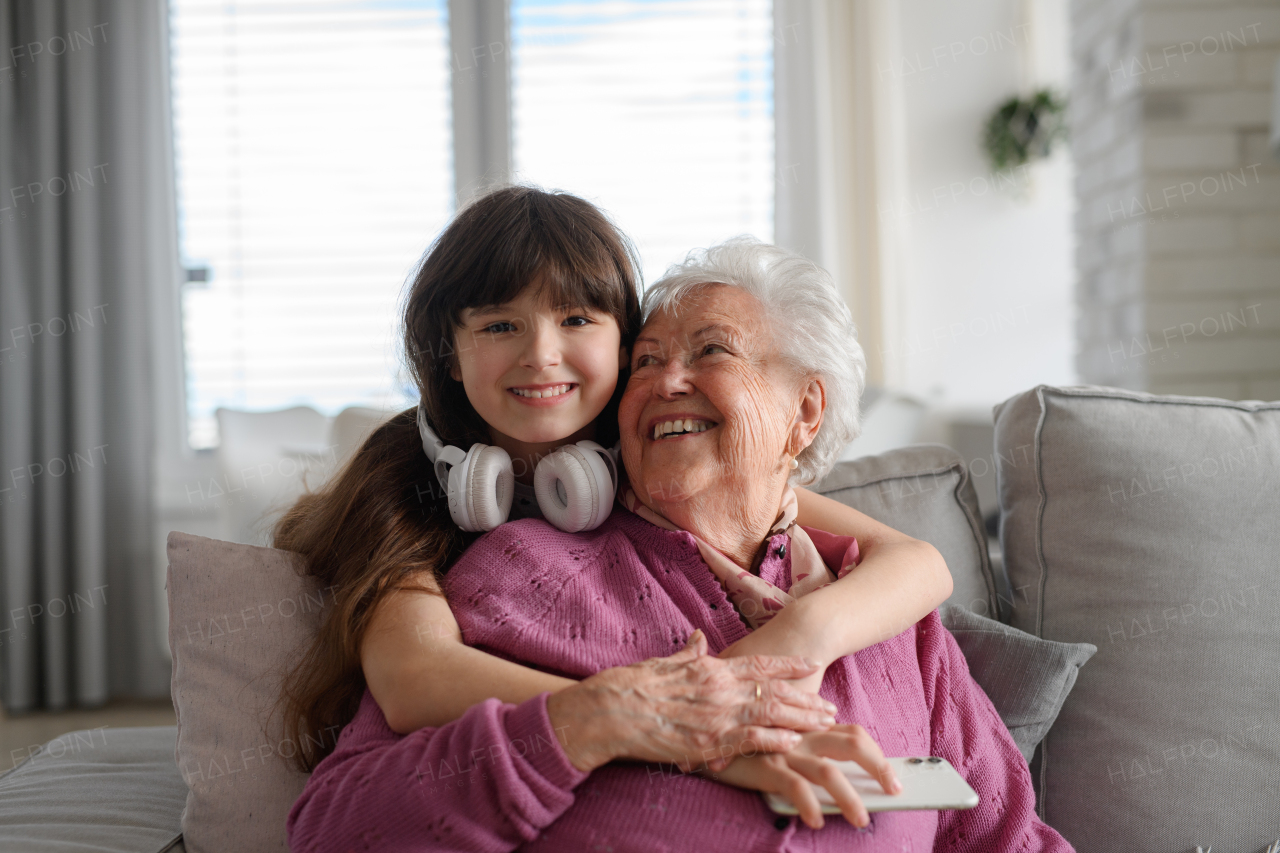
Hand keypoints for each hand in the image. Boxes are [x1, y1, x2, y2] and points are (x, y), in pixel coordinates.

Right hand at [546, 629, 838, 772]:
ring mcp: (715, 715)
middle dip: (804, 698)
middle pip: (773, 690)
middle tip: (829, 705)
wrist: (610, 709)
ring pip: (768, 713)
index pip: (758, 663)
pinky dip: (772, 740)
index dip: (788, 664)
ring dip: (799, 719)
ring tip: (824, 723)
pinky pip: (748, 739)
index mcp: (709, 668)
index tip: (810, 663)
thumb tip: (699, 639)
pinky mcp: (707, 741)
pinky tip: (792, 743)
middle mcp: (719, 688)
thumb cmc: (631, 686)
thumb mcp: (664, 663)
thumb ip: (688, 654)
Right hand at [706, 725, 900, 829]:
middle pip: (852, 743)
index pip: (853, 733)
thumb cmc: (747, 744)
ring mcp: (785, 751)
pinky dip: (809, 804)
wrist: (707, 737)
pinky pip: (794, 786)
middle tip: (895, 790)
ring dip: (851, 797)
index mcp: (809, 728)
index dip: (877, 754)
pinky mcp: (765, 766)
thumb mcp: (780, 742)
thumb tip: (838, 780)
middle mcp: (802, 736)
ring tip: (863, 820)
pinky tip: (817, 820)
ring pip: (828, 771)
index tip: (893, 777)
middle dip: (879, 767)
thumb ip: (808, 752)